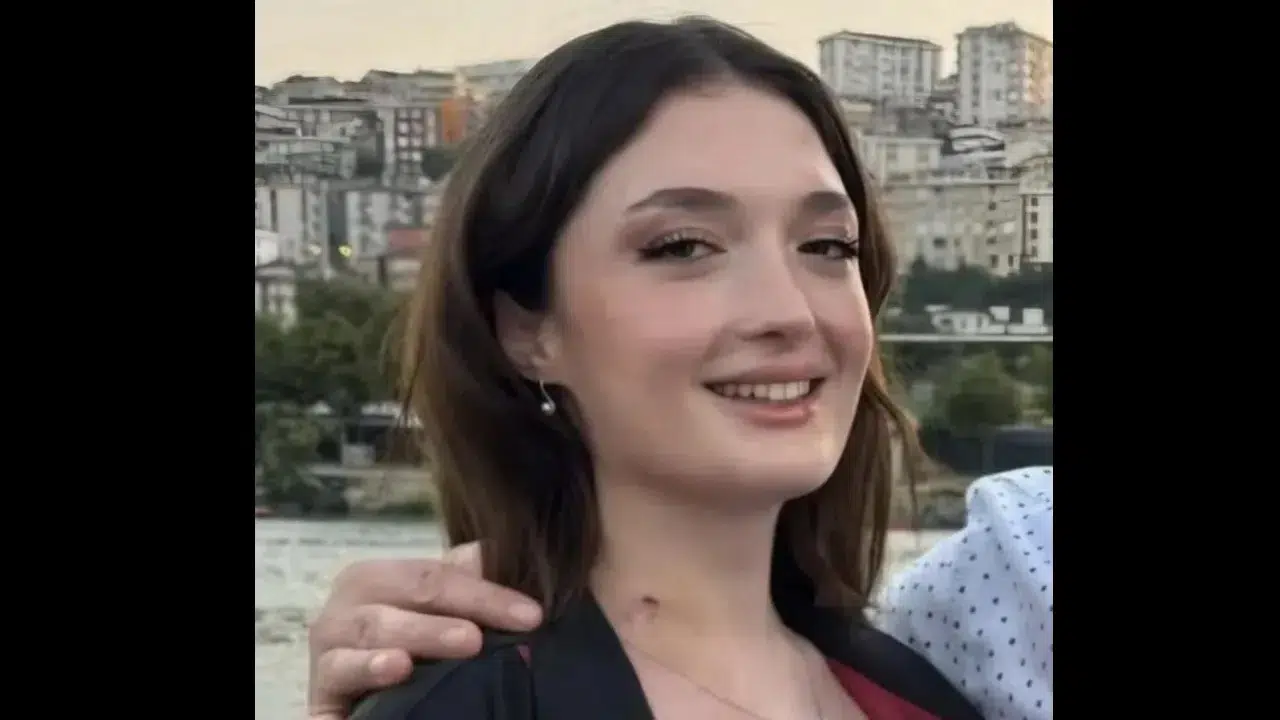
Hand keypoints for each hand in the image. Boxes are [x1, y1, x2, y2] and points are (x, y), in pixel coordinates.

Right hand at [306, 542, 543, 719]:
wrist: (357, 695)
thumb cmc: (403, 644)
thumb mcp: (433, 610)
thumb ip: (463, 580)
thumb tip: (499, 551)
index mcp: (375, 577)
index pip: (435, 576)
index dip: (486, 594)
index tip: (532, 616)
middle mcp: (346, 605)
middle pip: (406, 599)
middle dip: (452, 615)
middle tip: (481, 637)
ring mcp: (329, 648)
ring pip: (373, 633)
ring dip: (415, 638)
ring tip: (447, 649)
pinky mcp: (321, 691)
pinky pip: (340, 674)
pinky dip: (366, 670)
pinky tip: (395, 669)